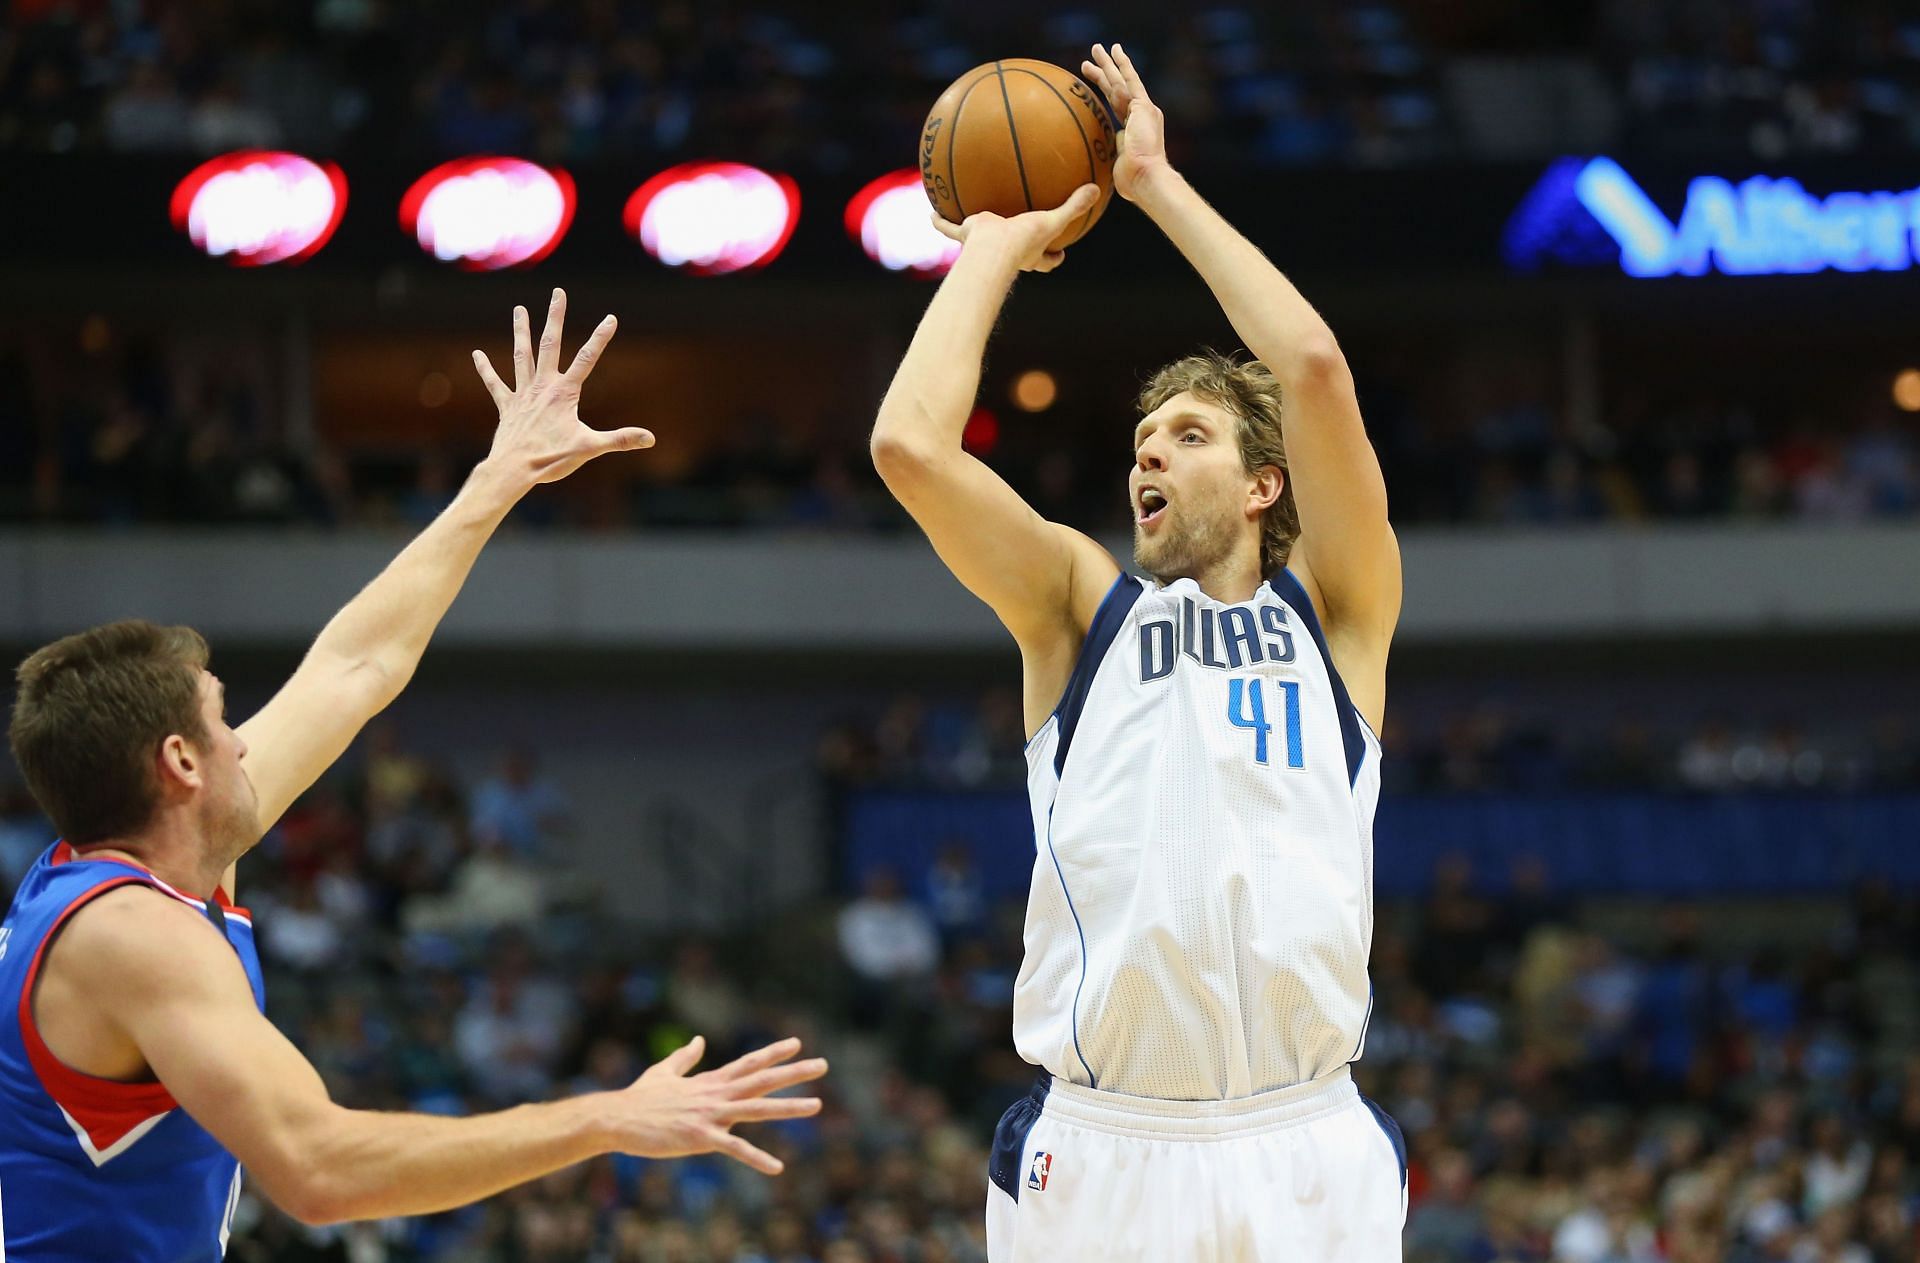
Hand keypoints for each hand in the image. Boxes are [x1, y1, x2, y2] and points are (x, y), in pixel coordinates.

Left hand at [471, 288, 653, 487]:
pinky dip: (486, 369)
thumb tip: (650, 438)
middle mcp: (542, 386)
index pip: (588, 359)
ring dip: (521, 331)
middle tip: (558, 293)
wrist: (514, 470)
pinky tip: (477, 354)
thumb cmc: (551, 459)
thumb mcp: (590, 448)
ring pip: (521, 356)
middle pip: (550, 344)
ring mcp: (522, 394)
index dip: (601, 337)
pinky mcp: (507, 407)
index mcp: (564, 393)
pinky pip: (495, 384)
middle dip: (555, 317)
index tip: (611, 318)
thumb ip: (619, 440)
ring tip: (519, 309)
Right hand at [605, 1036, 826, 1174]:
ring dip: (788, 1107)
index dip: (773, 1053)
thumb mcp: (664, 1071)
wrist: (617, 1118)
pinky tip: (777, 1168)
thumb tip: (698, 1040)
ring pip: (757, 1109)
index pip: (749, 1063)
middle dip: (794, 1072)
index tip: (798, 1044)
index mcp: (710, 1081)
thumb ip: (685, 1057)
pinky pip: (735, 1149)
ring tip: (817, 1105)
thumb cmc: (639, 1098)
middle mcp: (716, 1094)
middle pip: (762, 1080)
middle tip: (823, 1065)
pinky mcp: (701, 1138)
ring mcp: (710, 1115)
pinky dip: (756, 1158)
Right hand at [930, 183, 1101, 273]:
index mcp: (1030, 253)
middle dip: (1020, 249)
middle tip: (1022, 236)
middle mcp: (1008, 252)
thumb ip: (1074, 206)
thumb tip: (1097, 189)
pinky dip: (940, 222)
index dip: (1054, 258)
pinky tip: (930, 212)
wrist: (993, 248)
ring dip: (975, 235)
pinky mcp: (965, 236)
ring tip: (972, 222)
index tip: (1061, 253)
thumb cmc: (1023, 240)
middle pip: (1016, 253)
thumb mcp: (1053, 220)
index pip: (1047, 260)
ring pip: (982, 242)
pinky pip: (949, 228)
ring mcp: (985, 245)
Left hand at [1081, 43, 1167, 201]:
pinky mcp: (1143, 106)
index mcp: (1136, 129)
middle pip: (1119, 89)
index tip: (1098, 83)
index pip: (1118, 105)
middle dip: (1106, 72)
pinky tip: (1113, 52)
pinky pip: (1128, 81)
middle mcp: (1143, 115)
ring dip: (1109, 64)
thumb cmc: (1133, 181)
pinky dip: (1122, 65)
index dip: (1107, 92)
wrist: (1147, 178)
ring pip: (1122, 81)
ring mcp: (1144, 109)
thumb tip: (1105, 151)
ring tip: (1097, 48)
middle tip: (1095, 56)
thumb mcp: (1118, 164)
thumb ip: (1114, 153)